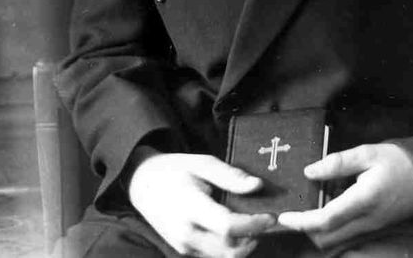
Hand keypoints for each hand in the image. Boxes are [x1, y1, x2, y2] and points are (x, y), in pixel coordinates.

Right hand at [128, 151, 276, 256]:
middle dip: (253, 239)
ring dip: (243, 246)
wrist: (141, 183)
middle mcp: (186, 233)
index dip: (254, 224)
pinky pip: (212, 256)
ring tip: (253, 226)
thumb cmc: (173, 169)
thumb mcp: (202, 163)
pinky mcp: (183, 250)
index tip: (271, 216)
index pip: (228, 227)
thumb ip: (230, 176)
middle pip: (228, 249)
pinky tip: (236, 231)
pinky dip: (228, 248)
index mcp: (190, 207)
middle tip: (266, 222)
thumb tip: (257, 186)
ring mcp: (183, 245)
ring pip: (222, 257)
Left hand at [277, 142, 412, 249]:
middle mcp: (365, 221)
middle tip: (292, 210)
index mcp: (362, 201)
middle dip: (305, 228)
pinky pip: (346, 234)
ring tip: (306, 206)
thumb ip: (338, 162)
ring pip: (336, 239)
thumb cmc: (399, 162)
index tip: (284, 216)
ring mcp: (370, 228)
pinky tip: (327, 204)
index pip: (325, 220)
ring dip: (317, 228)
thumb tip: (310, 171)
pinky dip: (331, 225)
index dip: (301, 221)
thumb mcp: (368, 153)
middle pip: (327, 238)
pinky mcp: (374, 227)